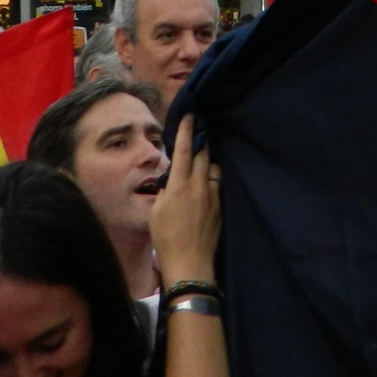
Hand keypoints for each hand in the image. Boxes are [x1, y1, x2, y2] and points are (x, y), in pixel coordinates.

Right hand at [149, 117, 222, 285]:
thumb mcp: (156, 212)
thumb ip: (165, 191)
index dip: (187, 131)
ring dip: (207, 159)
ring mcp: (213, 195)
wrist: (190, 261)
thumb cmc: (166, 238)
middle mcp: (199, 186)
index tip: (191, 115)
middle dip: (200, 140)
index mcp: (179, 186)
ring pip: (213, 168)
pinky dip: (211, 177)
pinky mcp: (220, 206)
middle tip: (199, 129)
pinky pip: (217, 183)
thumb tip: (172, 179)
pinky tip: (206, 181)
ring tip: (201, 157)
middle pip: (203, 154)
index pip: (184, 151)